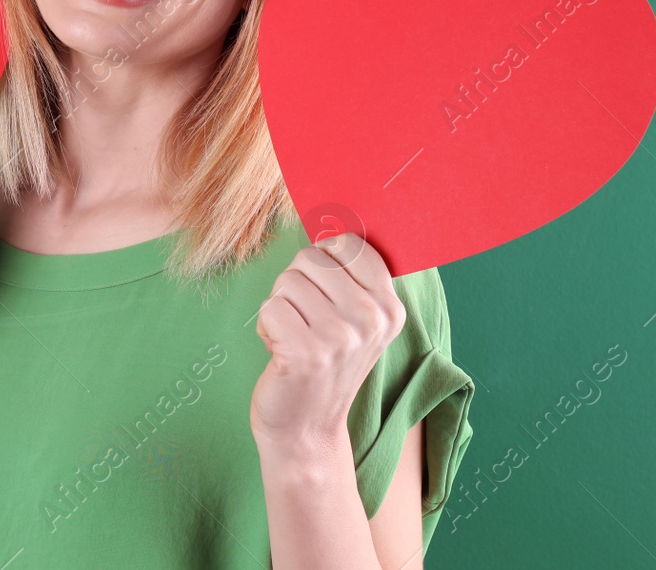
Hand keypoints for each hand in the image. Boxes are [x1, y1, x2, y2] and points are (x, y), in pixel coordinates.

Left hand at [250, 233, 406, 448]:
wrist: (306, 428)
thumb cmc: (323, 362)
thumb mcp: (355, 320)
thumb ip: (351, 275)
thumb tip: (332, 227)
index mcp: (390, 307)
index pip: (348, 244)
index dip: (324, 262)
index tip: (326, 294)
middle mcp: (371, 320)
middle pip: (311, 258)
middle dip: (296, 286)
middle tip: (306, 322)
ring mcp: (340, 338)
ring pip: (286, 282)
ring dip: (280, 309)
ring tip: (294, 339)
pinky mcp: (305, 353)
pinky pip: (269, 308)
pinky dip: (266, 328)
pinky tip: (281, 353)